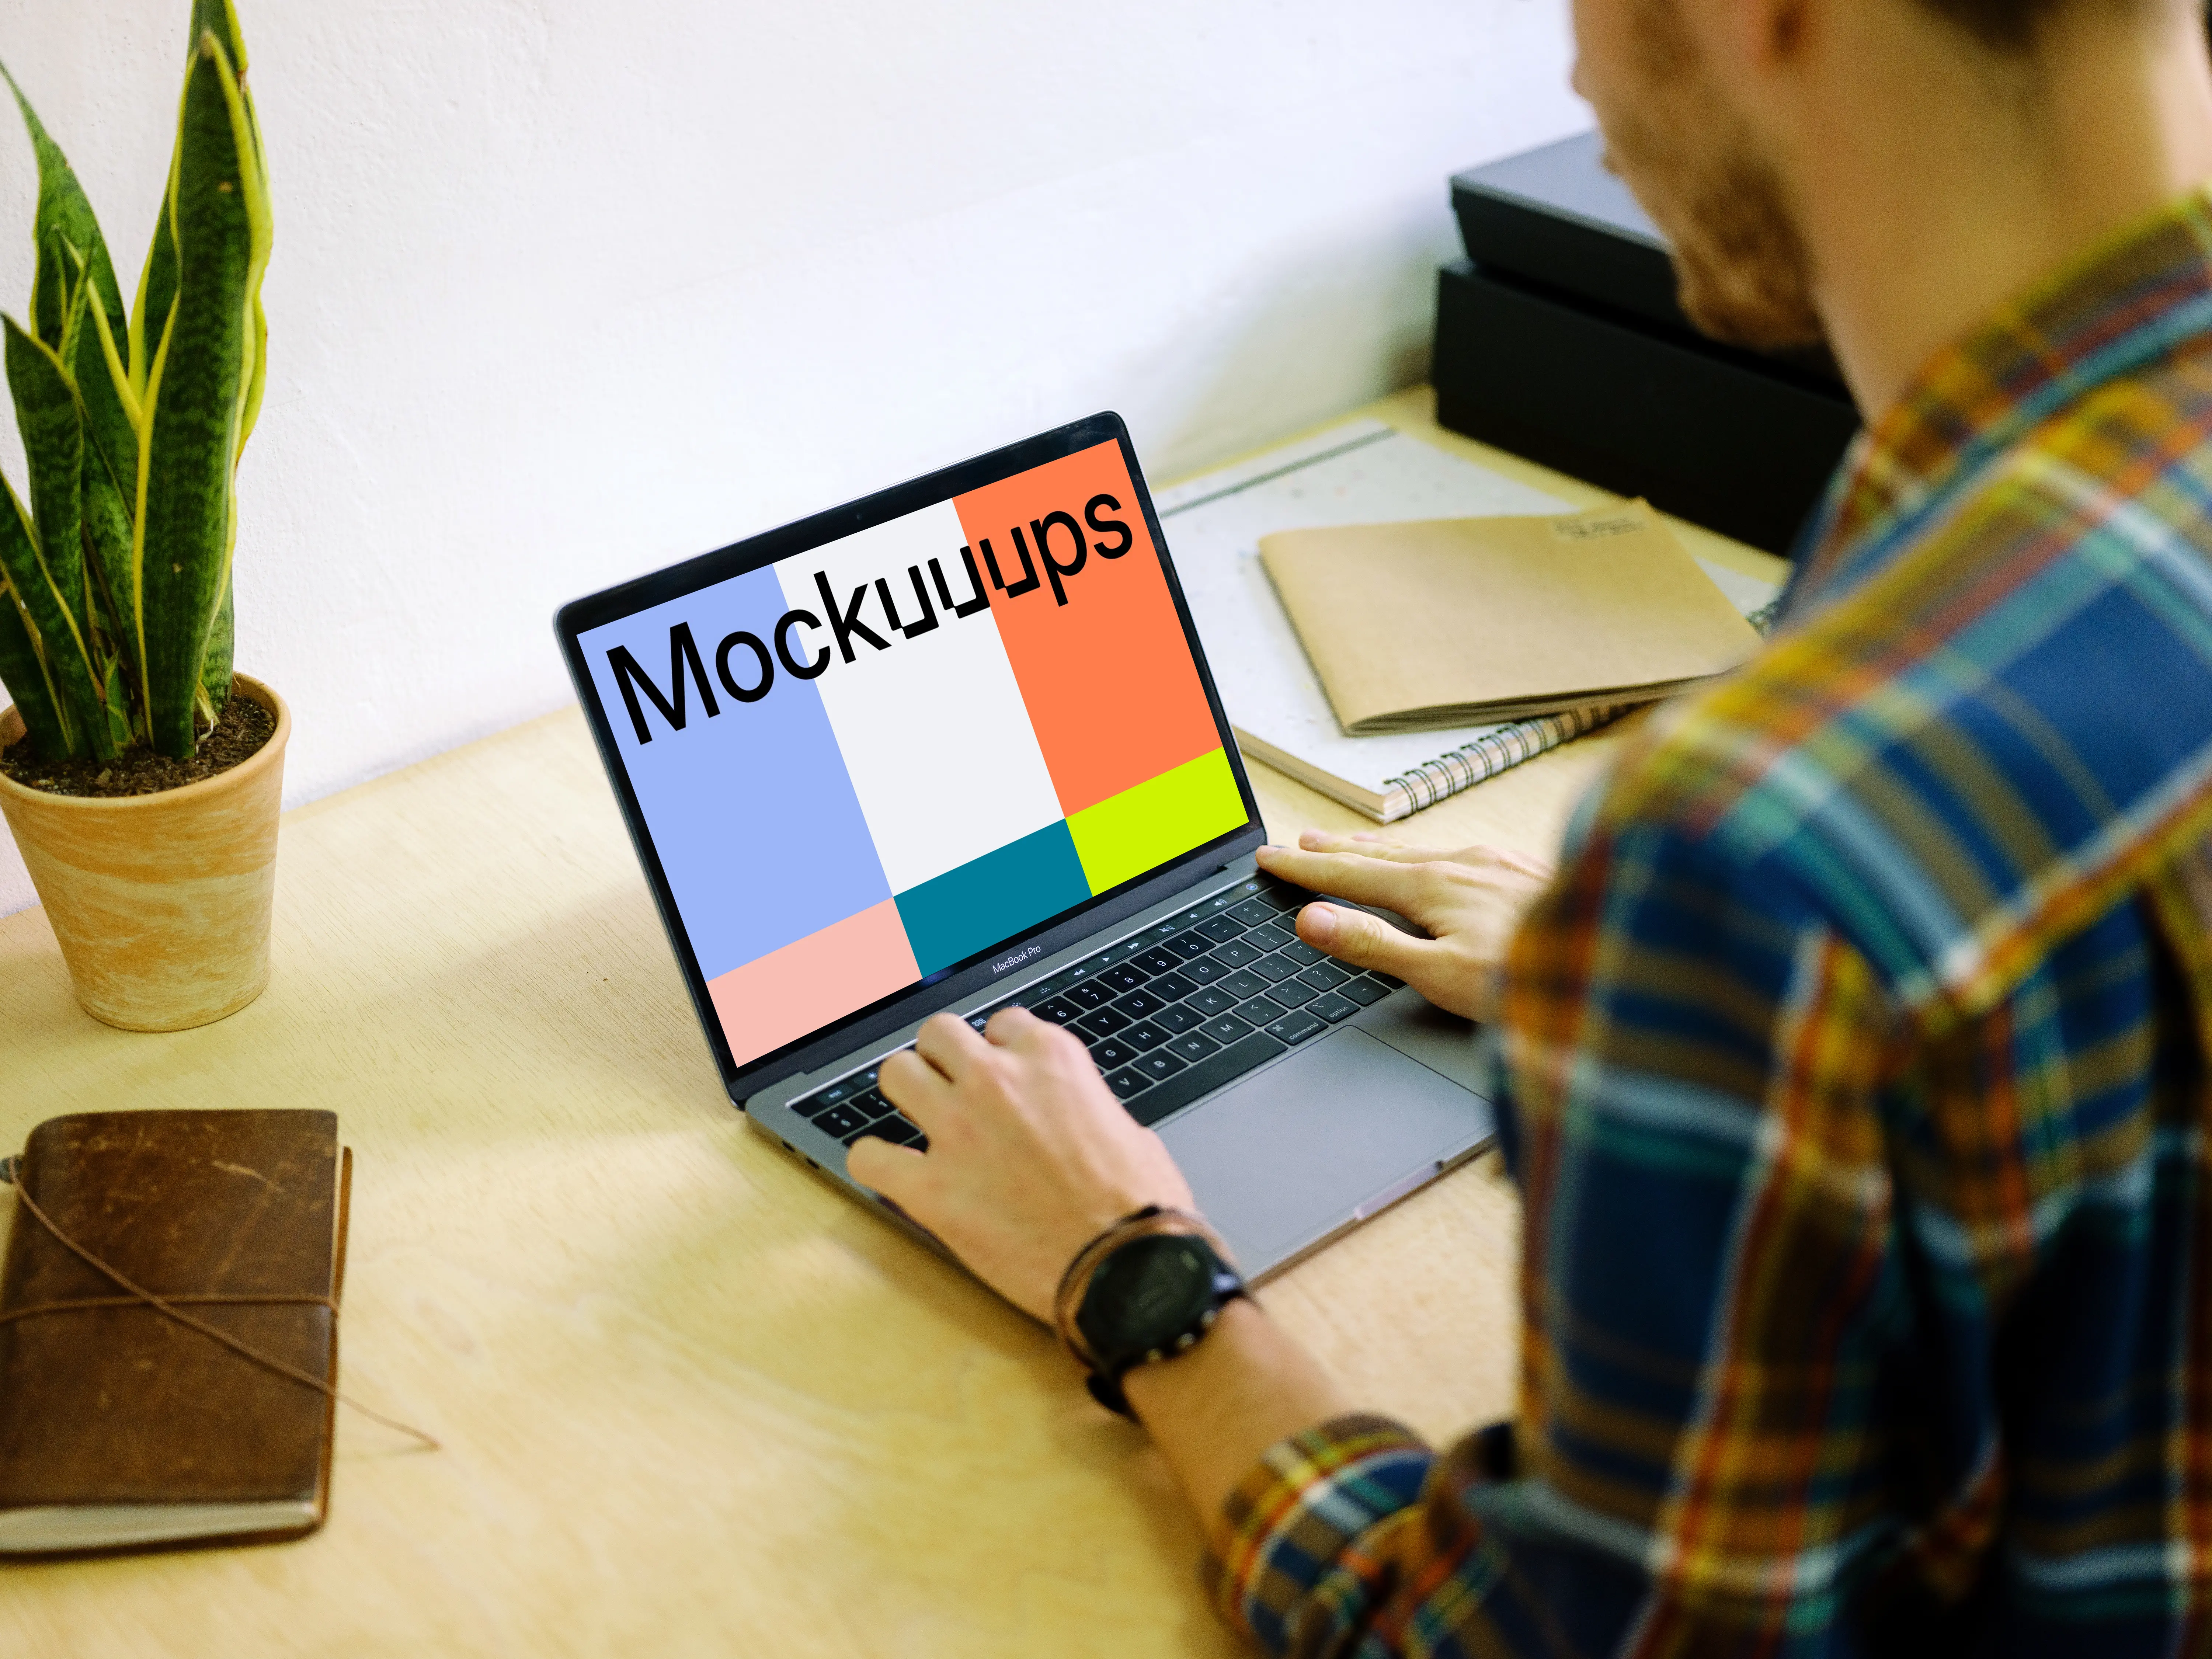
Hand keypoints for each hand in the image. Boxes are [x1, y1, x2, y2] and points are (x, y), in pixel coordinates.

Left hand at [845, 1009, 1194, 1322]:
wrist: (1129, 1271)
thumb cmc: (1142, 1209)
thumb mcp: (1127, 1128)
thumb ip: (1084, 1106)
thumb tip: (1072, 1116)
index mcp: (1051, 1059)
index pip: (1003, 1024)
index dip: (1001, 1053)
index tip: (1003, 1077)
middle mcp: (998, 1081)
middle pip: (938, 1035)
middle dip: (943, 1060)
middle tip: (952, 1091)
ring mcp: (958, 1131)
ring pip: (896, 1074)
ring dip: (906, 1094)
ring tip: (919, 1121)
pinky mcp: (931, 1190)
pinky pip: (868, 1156)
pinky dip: (874, 1162)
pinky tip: (892, 1173)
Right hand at [1255, 830, 1555, 1021]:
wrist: (1617, 959)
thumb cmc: (1529, 980)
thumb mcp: (1438, 974)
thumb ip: (1372, 944)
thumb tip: (1311, 918)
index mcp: (1432, 887)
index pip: (1349, 876)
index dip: (1303, 870)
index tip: (1269, 859)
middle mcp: (1463, 864)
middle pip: (1381, 855)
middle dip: (1335, 850)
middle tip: (1299, 842)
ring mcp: (1497, 864)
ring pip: (1422, 851)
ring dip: (1379, 850)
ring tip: (1354, 846)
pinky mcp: (1527, 871)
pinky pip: (1459, 854)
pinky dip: (1426, 855)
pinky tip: (1440, 861)